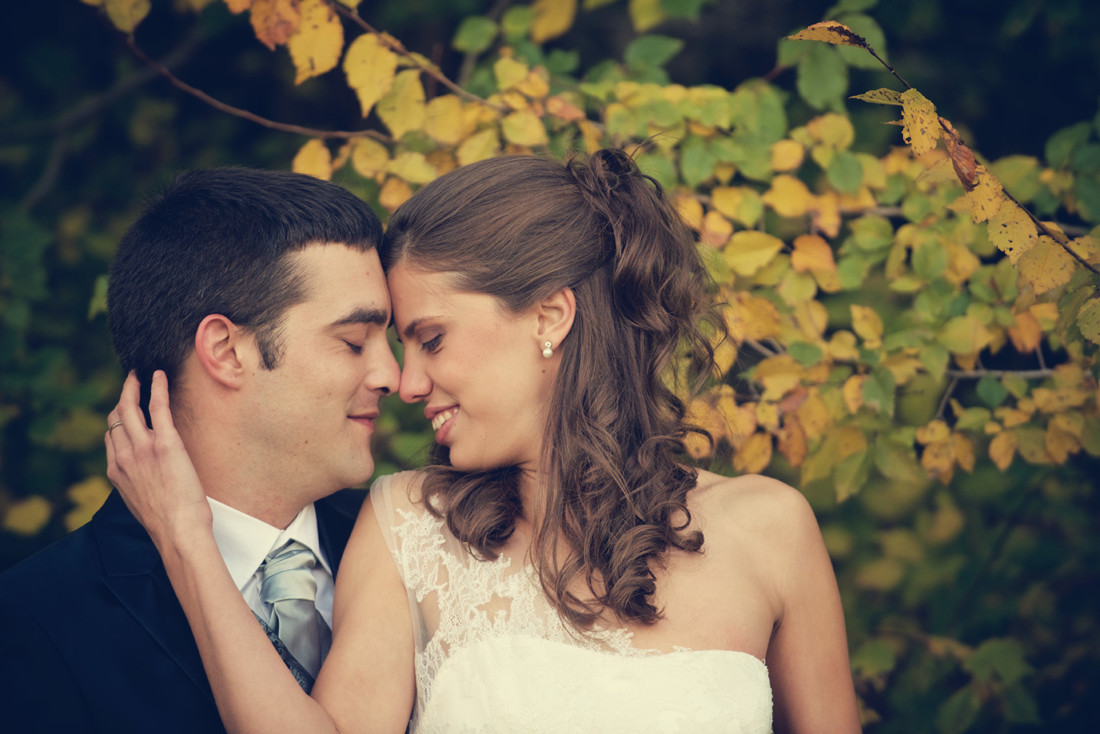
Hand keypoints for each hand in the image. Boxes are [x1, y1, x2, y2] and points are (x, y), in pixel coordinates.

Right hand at [105, 370, 211, 548]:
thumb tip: (146, 474)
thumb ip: (137, 482)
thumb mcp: (140, 502)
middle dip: (122, 396)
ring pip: (130, 407)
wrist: (177, 532)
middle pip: (116, 417)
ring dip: (133, 386)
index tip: (126, 409)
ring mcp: (143, 448)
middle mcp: (124, 456)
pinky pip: (157, 407)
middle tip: (130, 381)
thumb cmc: (167, 523)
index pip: (111, 436)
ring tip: (139, 374)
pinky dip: (157, 387)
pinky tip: (158, 376)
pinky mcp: (165, 443)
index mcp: (116, 471)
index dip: (118, 421)